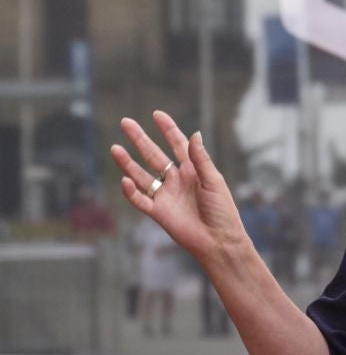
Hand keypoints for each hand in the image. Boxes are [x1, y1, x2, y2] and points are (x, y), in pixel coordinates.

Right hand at [110, 111, 249, 267]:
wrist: (218, 240)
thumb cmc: (222, 210)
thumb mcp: (213, 181)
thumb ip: (201, 159)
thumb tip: (194, 133)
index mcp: (193, 170)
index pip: (177, 144)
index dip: (167, 129)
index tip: (156, 114)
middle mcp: (176, 180)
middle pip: (154, 155)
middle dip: (140, 139)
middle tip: (125, 123)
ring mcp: (165, 195)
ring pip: (141, 175)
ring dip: (128, 162)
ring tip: (115, 148)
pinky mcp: (158, 212)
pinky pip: (140, 200)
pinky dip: (131, 191)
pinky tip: (124, 180)